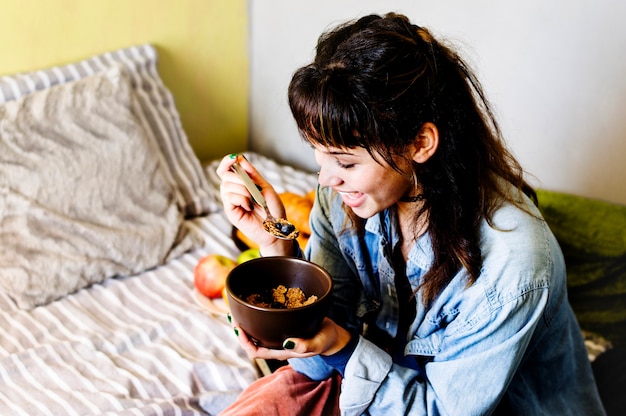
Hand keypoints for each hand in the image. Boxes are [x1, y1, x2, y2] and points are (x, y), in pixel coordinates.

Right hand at [216, 154, 292, 255]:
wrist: (276, 228)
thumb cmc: (273, 209)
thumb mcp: (265, 188)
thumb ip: (253, 174)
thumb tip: (241, 159)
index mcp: (241, 184)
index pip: (226, 169)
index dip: (227, 161)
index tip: (234, 158)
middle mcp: (234, 191)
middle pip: (224, 175)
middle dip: (238, 177)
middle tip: (252, 186)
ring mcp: (231, 201)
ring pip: (226, 185)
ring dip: (243, 189)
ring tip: (253, 199)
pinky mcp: (230, 211)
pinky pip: (230, 197)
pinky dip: (241, 198)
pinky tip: (249, 206)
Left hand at [229, 316, 353, 361]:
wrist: (332, 335)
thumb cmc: (325, 339)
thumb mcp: (318, 342)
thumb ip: (305, 344)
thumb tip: (287, 343)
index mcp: (281, 351)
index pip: (256, 352)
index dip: (244, 341)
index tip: (239, 327)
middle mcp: (277, 345)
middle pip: (251, 343)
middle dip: (240, 332)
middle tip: (233, 316)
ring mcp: (279, 337)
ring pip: (257, 334)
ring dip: (246, 325)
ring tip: (238, 312)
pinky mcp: (283, 327)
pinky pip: (265, 325)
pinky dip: (257, 317)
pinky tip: (254, 306)